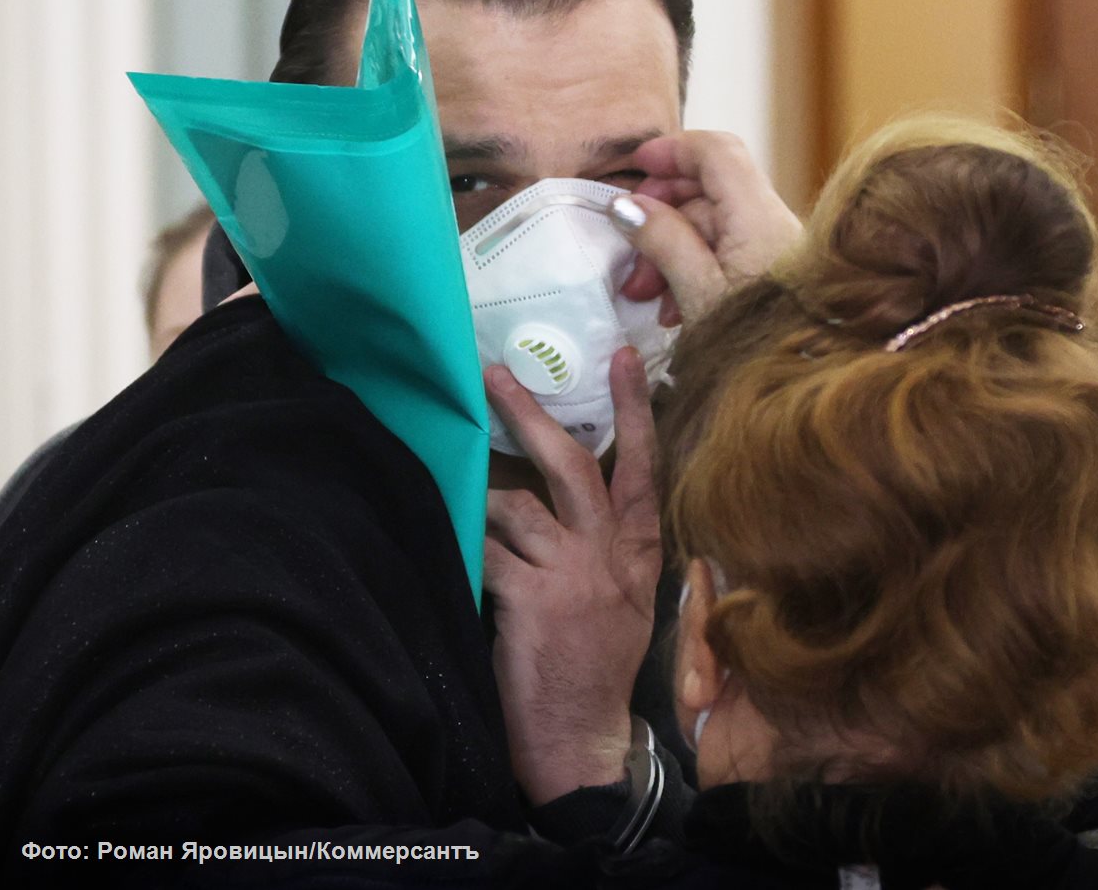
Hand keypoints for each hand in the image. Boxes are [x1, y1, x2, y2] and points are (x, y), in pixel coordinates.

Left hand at [483, 348, 660, 804]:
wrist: (582, 741)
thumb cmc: (598, 668)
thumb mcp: (626, 603)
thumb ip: (608, 548)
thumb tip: (564, 494)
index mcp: (638, 552)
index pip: (643, 467)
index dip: (634, 409)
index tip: (625, 357)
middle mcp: (609, 555)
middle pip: (573, 465)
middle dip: (532, 414)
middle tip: (494, 374)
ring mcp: (571, 576)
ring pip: (515, 504)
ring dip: (481, 498)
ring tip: (462, 499)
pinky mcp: (531, 600)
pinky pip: (487, 551)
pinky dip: (467, 544)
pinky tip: (455, 548)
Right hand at [615, 131, 803, 322]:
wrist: (805, 385)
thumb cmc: (756, 341)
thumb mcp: (698, 291)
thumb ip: (663, 242)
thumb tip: (627, 205)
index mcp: (755, 215)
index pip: (715, 152)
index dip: (672, 151)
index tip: (635, 167)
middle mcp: (769, 222)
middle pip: (707, 192)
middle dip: (660, 215)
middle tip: (629, 252)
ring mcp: (771, 249)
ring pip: (710, 228)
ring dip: (669, 251)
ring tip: (644, 295)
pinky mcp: (770, 275)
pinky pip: (724, 255)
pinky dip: (691, 270)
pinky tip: (672, 308)